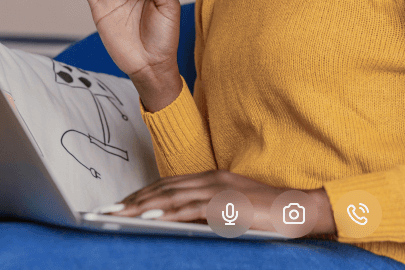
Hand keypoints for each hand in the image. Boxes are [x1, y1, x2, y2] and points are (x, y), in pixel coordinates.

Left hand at [107, 170, 335, 234]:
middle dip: (133, 200)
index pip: (168, 184)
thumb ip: (206, 212)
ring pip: (172, 197)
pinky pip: (191, 209)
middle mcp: (211, 180)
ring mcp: (219, 190)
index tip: (119, 204)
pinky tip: (151, 218)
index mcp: (212, 179)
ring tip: (119, 216)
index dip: (142, 193)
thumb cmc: (267, 214)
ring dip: (142, 207)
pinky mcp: (226, 204)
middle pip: (164, 188)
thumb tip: (178, 224)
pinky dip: (169, 213)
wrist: (297, 210)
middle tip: (107, 211)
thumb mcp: (231, 211)